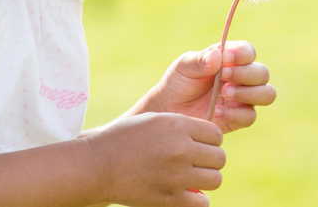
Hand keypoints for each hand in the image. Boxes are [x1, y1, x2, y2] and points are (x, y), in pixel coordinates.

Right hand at [85, 112, 223, 205]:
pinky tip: (188, 193)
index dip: (210, 140)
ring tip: (192, 177)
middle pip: (220, 158)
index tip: (199, 144)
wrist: (97, 166)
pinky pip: (202, 203)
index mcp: (177, 126)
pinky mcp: (169, 199)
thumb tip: (209, 138)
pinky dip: (198, 200)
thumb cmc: (124, 139)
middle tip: (196, 162)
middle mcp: (180, 150)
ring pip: (215, 180)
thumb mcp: (155, 119)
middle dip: (210, 160)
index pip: (217, 135)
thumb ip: (183, 126)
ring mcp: (176, 176)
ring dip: (207, 179)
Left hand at [143, 41, 276, 132]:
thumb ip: (201, 60)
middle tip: (223, 76)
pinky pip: (250, 117)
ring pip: (267, 94)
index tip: (226, 58)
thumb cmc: (178, 83)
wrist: (169, 110)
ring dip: (249, 93)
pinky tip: (215, 111)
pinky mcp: (238, 119)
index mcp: (231, 59)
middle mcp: (242, 77)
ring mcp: (243, 99)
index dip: (242, 54)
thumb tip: (219, 55)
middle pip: (262, 73)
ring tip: (225, 93)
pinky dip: (235, 114)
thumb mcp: (184, 67)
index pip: (249, 51)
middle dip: (245, 74)